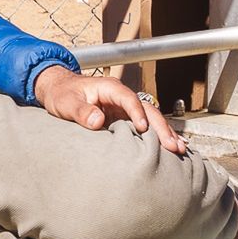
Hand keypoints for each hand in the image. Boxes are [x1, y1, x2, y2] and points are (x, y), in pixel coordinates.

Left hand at [32, 65, 186, 155]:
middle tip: (173, 145)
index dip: (137, 113)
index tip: (143, 128)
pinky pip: (143, 127)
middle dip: (161, 127)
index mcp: (110, 89)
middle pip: (147, 109)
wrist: (58, 90)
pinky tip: (169, 148)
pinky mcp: (123, 119)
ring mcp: (124, 108)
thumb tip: (97, 120)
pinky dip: (156, 137)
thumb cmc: (62, 94)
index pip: (128, 99)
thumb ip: (81, 111)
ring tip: (179, 149)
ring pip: (150, 119)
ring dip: (164, 133)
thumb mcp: (66, 102)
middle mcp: (122, 97)